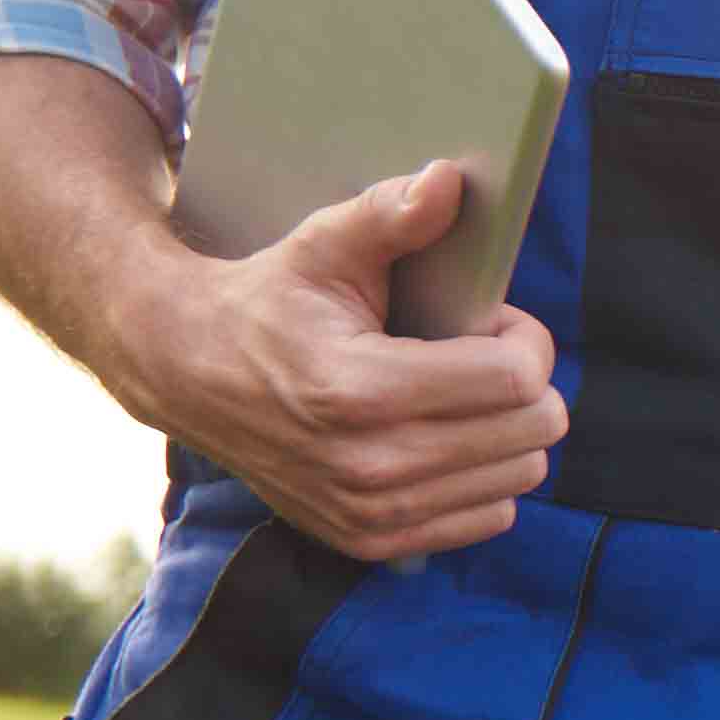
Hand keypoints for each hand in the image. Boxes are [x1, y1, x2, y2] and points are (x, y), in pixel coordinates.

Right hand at [120, 163, 557, 562]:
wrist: (187, 371)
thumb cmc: (268, 300)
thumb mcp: (322, 244)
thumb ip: (391, 214)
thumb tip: (450, 180)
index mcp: (361, 390)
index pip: (515, 379)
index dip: (526, 339)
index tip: (496, 318)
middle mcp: (370, 465)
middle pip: (531, 431)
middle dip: (527, 381)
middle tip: (483, 351)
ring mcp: (370, 512)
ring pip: (520, 476)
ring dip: (510, 429)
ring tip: (460, 391)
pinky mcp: (370, 540)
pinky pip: (489, 516)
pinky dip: (486, 475)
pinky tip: (446, 434)